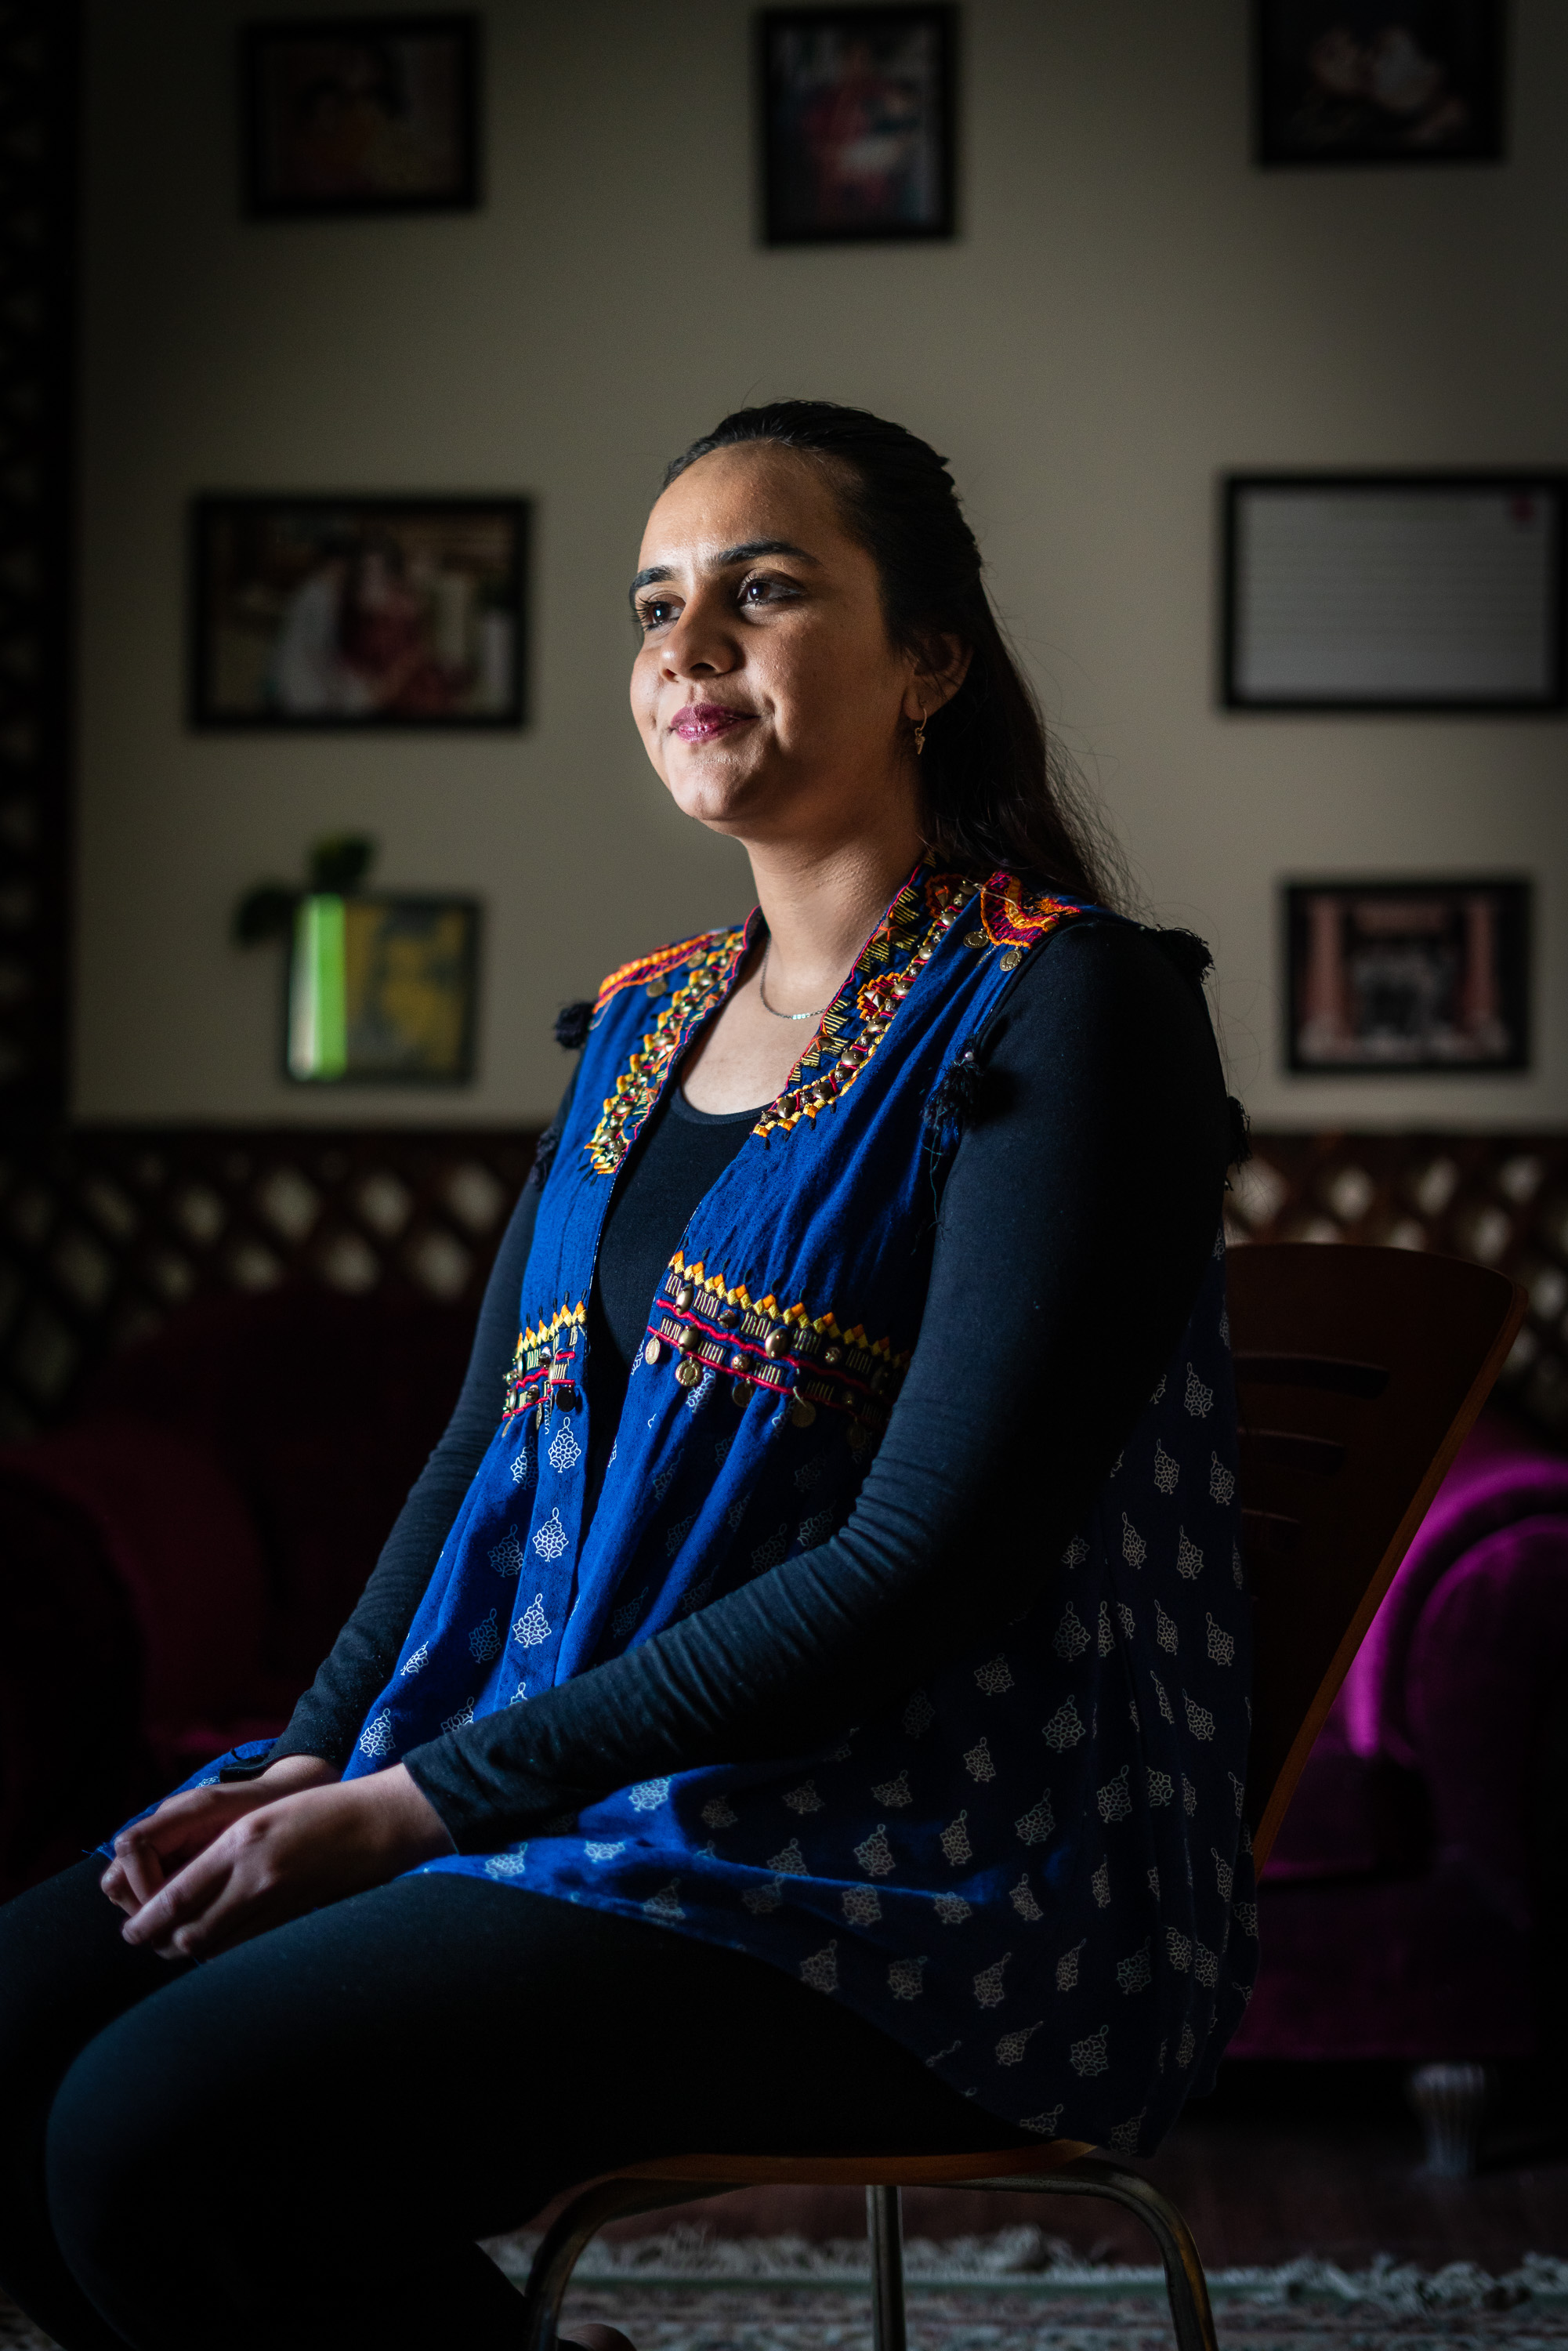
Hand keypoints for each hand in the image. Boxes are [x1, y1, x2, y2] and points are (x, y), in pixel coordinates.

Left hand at [117, 1767, 452, 1961]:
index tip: (131, 1931)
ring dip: (193, 1952)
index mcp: (241, 1844)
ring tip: (180, 1944)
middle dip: (164, 1944)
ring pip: (217, 1949)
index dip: (146, 1922)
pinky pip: (249, 1948)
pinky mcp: (298, 1918)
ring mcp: (280, 1901)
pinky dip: (227, 1952)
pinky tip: (223, 1943)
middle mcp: (256, 1877)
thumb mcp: (264, 1819)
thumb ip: (224, 1853)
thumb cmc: (323, 1809)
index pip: (176, 1898)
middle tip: (151, 1940)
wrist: (381, 1821)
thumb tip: (182, 1895)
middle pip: (190, 1936)